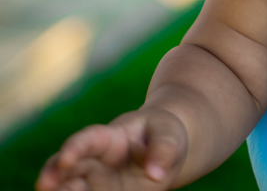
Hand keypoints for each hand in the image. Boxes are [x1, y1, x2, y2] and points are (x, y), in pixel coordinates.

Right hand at [36, 107, 187, 190]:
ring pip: (70, 187)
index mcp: (110, 137)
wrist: (165, 149)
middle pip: (68, 167)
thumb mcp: (168, 134)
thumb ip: (163, 149)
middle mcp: (96, 161)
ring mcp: (95, 182)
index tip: (66, 157)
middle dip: (54, 175)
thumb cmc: (164, 134)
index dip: (75, 147)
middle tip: (43, 185)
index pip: (88, 140)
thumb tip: (155, 175)